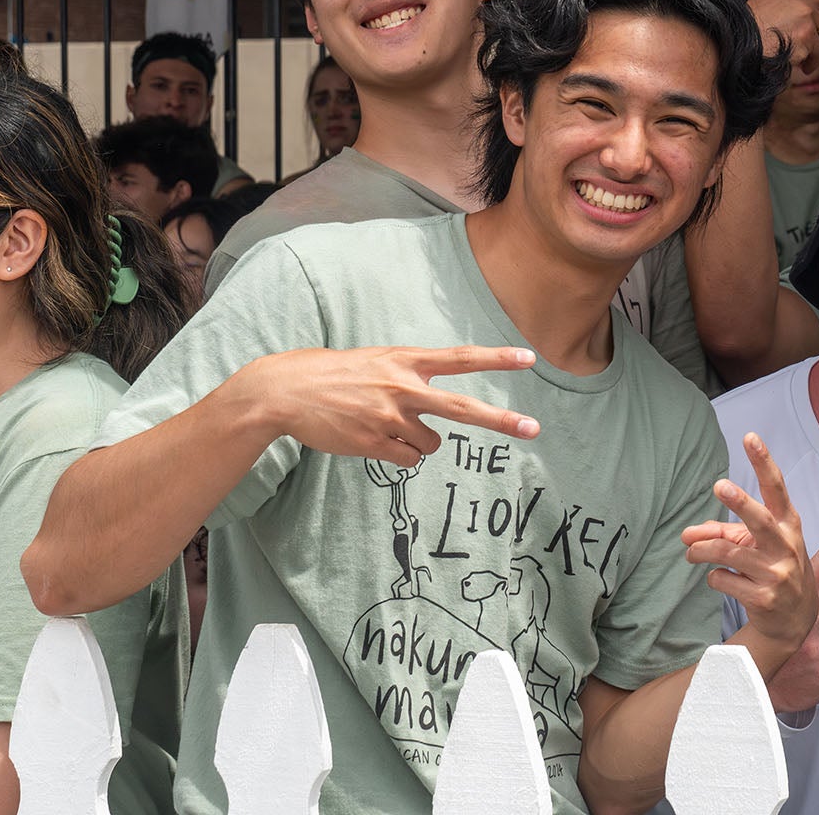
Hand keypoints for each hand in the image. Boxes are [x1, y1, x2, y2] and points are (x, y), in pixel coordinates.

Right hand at [245, 345, 539, 466]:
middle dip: (501, 421)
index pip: (461, 359)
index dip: (496, 359)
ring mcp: (390, 418)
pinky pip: (407, 459)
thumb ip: (406, 376)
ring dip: (416, 442)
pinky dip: (397, 455)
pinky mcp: (375, 444)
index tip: (529, 358)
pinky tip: (372, 439)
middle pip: (464, 408)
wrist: (284, 392)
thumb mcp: (374, 361)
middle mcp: (404, 388)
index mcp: (405, 360)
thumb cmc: (331, 374)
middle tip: (534, 429)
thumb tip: (430, 404)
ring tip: (384, 426)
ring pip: (431, 445)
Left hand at [683, 434, 817, 659]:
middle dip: (740, 502)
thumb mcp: (757, 546)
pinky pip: (722, 579)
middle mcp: (786, 546)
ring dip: (701, 550)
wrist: (792, 622)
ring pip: (727, 552)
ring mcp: (777, 574)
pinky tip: (718, 579)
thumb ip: (723, 532)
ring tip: (690, 551)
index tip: (749, 437)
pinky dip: (713, 577)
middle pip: (760, 519)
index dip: (764, 462)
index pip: (776, 489)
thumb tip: (686, 534)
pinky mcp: (764, 597)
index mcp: (788, 525)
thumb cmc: (773, 571)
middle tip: (720, 485)